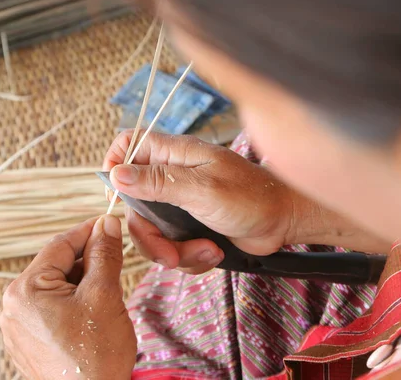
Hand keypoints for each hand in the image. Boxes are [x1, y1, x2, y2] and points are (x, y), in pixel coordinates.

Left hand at [0, 215, 136, 379]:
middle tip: (115, 261)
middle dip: (87, 262)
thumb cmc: (95, 354)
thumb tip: (107, 223)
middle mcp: (13, 306)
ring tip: (106, 296)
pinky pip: (50, 310)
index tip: (109, 223)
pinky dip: (71, 303)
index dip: (88, 231)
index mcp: (25, 290)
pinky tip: (92, 314)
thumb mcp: (104, 294)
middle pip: (56, 267)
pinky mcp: (27, 342)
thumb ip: (104, 254)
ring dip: (81, 284)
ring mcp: (17, 327)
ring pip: (54, 288)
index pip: (60, 245)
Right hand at [103, 131, 297, 273]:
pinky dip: (189, 256)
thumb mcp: (202, 188)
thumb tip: (116, 174)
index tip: (119, 196)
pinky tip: (212, 253)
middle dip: (149, 236)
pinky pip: (172, 245)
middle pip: (134, 203)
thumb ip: (158, 181)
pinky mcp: (190, 226)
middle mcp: (174, 176)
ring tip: (205, 252)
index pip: (130, 144)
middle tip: (169, 254)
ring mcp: (181, 202)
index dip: (116, 165)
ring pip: (152, 230)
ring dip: (173, 251)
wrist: (284, 223)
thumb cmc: (251, 197)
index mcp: (175, 155)